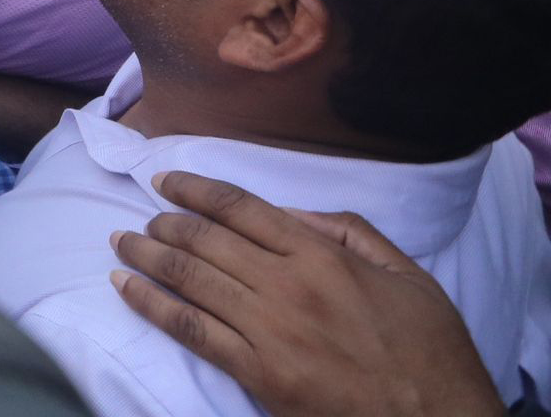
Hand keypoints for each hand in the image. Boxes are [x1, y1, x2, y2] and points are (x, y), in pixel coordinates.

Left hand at [110, 172, 501, 416]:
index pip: (241, 207)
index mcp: (323, 256)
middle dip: (165, 222)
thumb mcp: (408, 276)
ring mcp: (270, 330)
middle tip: (144, 218)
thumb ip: (349, 232)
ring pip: (190, 279)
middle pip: (206, 239)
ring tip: (122, 243)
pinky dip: (151, 304)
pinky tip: (126, 288)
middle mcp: (288, 285)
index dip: (195, 188)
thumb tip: (290, 210)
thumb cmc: (430, 353)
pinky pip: (191, 330)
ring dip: (146, 255)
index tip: (165, 179)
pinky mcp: (259, 373)